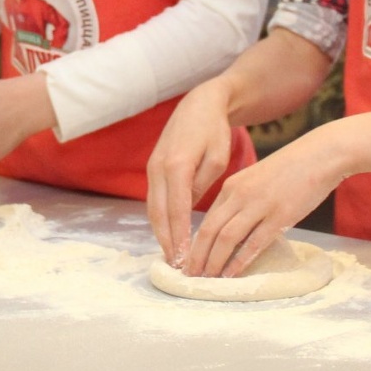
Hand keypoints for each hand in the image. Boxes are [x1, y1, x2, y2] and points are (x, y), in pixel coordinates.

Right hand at [145, 79, 236, 266]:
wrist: (198, 104)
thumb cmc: (214, 130)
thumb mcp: (218, 158)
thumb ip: (204, 185)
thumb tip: (190, 211)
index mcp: (177, 166)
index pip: (176, 211)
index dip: (179, 237)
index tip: (185, 259)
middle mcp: (158, 168)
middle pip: (159, 214)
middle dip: (166, 241)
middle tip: (177, 266)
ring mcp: (152, 167)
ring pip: (152, 208)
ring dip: (160, 233)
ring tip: (171, 256)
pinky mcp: (152, 167)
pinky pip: (153, 199)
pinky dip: (159, 219)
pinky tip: (168, 233)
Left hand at [183, 127, 342, 278]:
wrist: (321, 154)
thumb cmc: (292, 168)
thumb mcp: (257, 179)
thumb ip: (242, 200)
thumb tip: (231, 229)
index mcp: (233, 185)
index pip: (206, 220)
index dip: (195, 244)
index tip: (190, 262)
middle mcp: (241, 195)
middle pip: (209, 230)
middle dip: (197, 257)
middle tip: (190, 277)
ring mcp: (260, 205)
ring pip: (226, 238)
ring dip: (214, 262)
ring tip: (207, 280)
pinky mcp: (280, 215)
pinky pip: (253, 243)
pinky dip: (239, 261)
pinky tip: (232, 275)